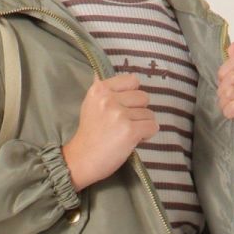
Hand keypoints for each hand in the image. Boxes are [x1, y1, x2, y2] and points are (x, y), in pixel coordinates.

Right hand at [61, 73, 159, 189]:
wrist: (80, 160)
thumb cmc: (88, 135)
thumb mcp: (90, 105)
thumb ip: (102, 90)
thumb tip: (100, 73)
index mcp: (99, 89)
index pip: (132, 80)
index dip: (132, 95)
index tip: (124, 106)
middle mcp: (109, 99)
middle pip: (143, 97)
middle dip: (139, 111)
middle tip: (126, 123)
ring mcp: (120, 115)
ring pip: (149, 114)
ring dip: (142, 125)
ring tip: (126, 134)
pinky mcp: (130, 131)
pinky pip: (153, 127)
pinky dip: (148, 135)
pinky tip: (135, 140)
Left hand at [217, 41, 233, 144]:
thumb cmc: (229, 112)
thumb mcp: (226, 85)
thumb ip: (232, 64)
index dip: (223, 73)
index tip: (222, 85)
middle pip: (233, 77)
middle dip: (222, 91)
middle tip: (224, 102)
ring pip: (232, 91)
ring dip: (223, 103)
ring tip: (227, 111)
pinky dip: (228, 112)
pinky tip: (231, 117)